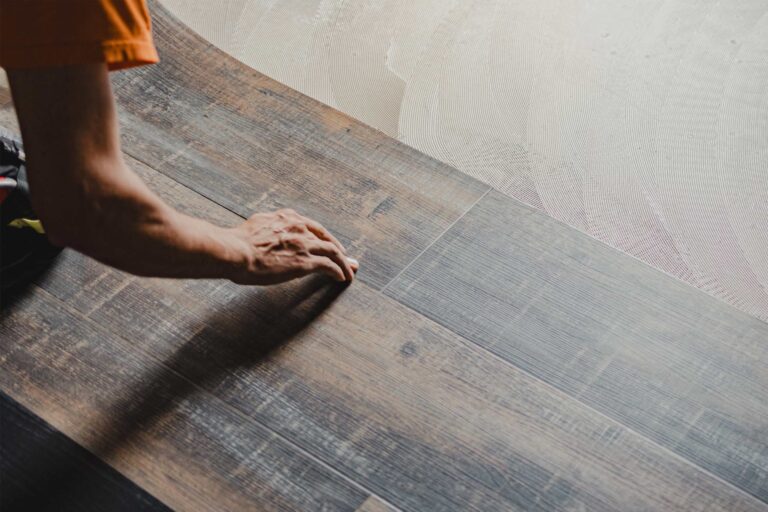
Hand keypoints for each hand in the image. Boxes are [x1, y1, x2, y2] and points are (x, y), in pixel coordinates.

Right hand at [228, 208, 357, 284]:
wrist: (234, 251)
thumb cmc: (237, 243)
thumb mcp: (256, 226)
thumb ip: (268, 227)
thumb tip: (265, 232)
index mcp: (286, 218)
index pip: (312, 227)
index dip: (324, 237)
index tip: (330, 244)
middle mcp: (298, 227)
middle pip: (326, 238)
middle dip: (339, 249)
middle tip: (349, 259)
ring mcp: (303, 244)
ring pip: (332, 252)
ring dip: (344, 263)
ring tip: (351, 271)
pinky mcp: (305, 261)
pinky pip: (328, 266)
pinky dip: (338, 271)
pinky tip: (341, 278)